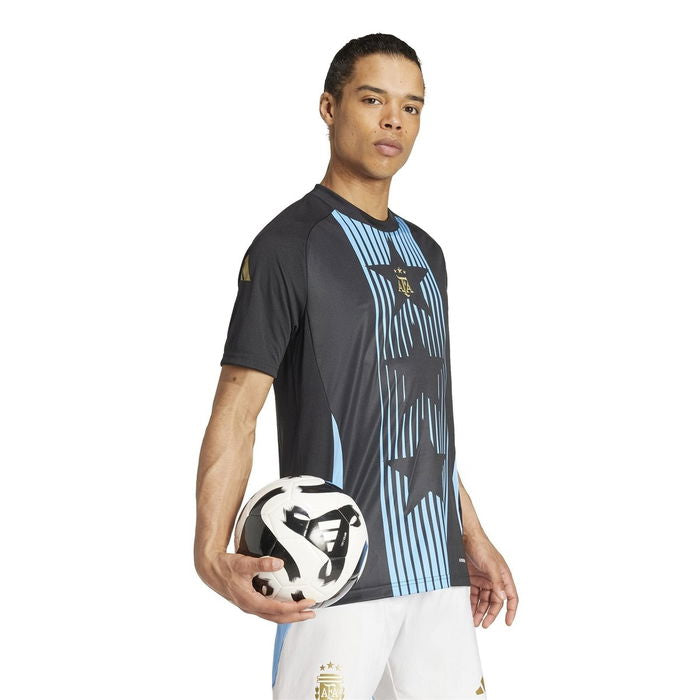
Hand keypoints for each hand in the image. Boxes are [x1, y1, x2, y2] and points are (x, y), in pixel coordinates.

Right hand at [196, 552, 316, 622]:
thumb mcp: (243, 563)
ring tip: (304, 611)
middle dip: (296, 617)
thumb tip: (280, 562)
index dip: (295, 608)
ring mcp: (249, 606)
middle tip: (312, 612)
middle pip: (278, 618)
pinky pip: (268, 609)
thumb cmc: (226, 566)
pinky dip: (280, 609)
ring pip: (273, 615)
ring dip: (289, 615)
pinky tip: (287, 600)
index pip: (278, 609)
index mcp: (251, 601)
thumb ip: (262, 563)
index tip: (309, 602)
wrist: (210, 569)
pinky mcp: (249, 601)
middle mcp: (251, 607)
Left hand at [463, 534, 517, 627]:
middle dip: (490, 614)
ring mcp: (484, 579)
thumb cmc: (482, 547)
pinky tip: (468, 609)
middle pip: (495, 602)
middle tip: (483, 624)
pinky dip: (471, 602)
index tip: (508, 623)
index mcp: (504, 576)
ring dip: (479, 610)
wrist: (465, 537)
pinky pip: (474, 594)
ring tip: (473, 620)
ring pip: (484, 600)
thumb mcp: (491, 565)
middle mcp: (495, 580)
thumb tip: (502, 598)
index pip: (511, 597)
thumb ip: (497, 582)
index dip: (511, 610)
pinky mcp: (473, 578)